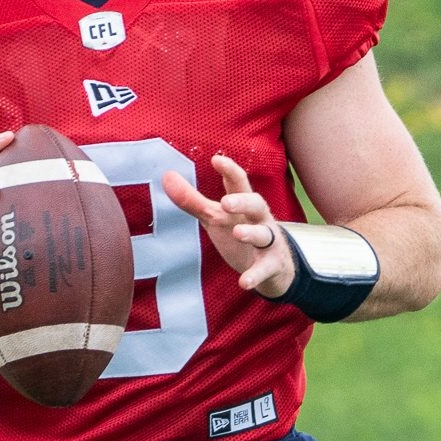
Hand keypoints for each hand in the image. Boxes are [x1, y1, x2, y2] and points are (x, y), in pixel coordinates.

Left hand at [163, 153, 295, 297]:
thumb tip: (166, 176)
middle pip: (256, 203)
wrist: (274, 266)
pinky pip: (265, 269)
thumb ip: (192, 200)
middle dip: (243, 201)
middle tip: (227, 202)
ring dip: (252, 233)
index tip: (216, 159)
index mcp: (244, 204)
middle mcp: (259, 219)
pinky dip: (255, 275)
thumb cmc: (240, 231)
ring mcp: (268, 242)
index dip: (229, 170)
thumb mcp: (216, 216)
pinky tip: (243, 282)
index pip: (239, 182)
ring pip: (264, 234)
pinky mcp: (272, 265)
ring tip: (238, 232)